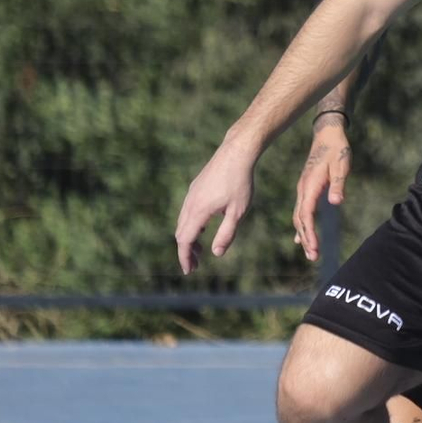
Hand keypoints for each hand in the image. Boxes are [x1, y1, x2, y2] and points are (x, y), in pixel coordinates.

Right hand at [174, 135, 258, 273]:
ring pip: (183, 221)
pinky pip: (188, 210)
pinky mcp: (196, 187)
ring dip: (189, 237)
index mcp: (198, 211)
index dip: (185, 257)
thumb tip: (216, 254)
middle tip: (196, 264)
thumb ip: (226, 234)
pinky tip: (205, 226)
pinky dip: (192, 224)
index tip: (189, 271)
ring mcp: (192, 193)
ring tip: (201, 249)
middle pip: (181, 233)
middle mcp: (190, 203)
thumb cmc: (240, 182)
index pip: (185, 241)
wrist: (237, 152)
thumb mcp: (238, 212)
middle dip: (186, 251)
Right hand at [292, 114, 351, 261]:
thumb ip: (338, 183)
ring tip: (310, 253)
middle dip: (306, 239)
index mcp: (310, 186)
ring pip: (299, 217)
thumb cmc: (337, 149)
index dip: (309, 233)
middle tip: (313, 257)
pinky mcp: (307, 188)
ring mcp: (303, 189)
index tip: (314, 248)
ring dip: (304, 235)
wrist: (328, 134)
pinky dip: (302, 226)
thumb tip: (336, 202)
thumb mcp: (341, 164)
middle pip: (300, 220)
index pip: (306, 215)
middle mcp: (303, 190)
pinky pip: (302, 211)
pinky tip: (302, 238)